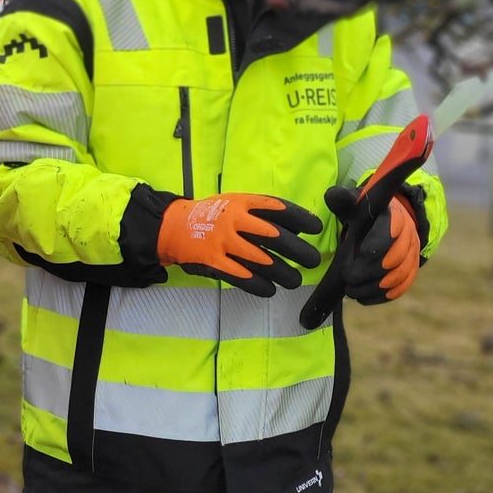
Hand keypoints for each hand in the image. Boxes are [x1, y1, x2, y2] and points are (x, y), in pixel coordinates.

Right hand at [157, 193, 321, 297]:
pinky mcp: (215, 263)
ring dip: (283, 273)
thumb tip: (296, 228)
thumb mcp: (235, 204)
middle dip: (298, 250)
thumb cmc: (214, 215)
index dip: (300, 218)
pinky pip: (242, 278)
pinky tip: (271, 289)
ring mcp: (224, 242)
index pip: (277, 208)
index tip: (316, 228)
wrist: (176, 227)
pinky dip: (260, 285)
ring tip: (294, 280)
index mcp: (241, 203)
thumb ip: (261, 213)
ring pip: (262, 261)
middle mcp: (234, 221)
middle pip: (274, 237)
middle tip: (312, 260)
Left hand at [323, 185, 422, 303]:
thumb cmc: (363, 212)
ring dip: (374, 286)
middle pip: (396, 257)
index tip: (362, 252)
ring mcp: (411, 255)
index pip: (391, 229)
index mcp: (393, 215)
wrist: (384, 222)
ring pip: (399, 276)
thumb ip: (342, 199)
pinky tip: (362, 298)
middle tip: (348, 277)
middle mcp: (407, 236)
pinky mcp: (409, 272)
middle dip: (370, 270)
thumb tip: (333, 196)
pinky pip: (401, 288)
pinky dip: (382, 296)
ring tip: (351, 290)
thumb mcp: (353, 202)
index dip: (379, 242)